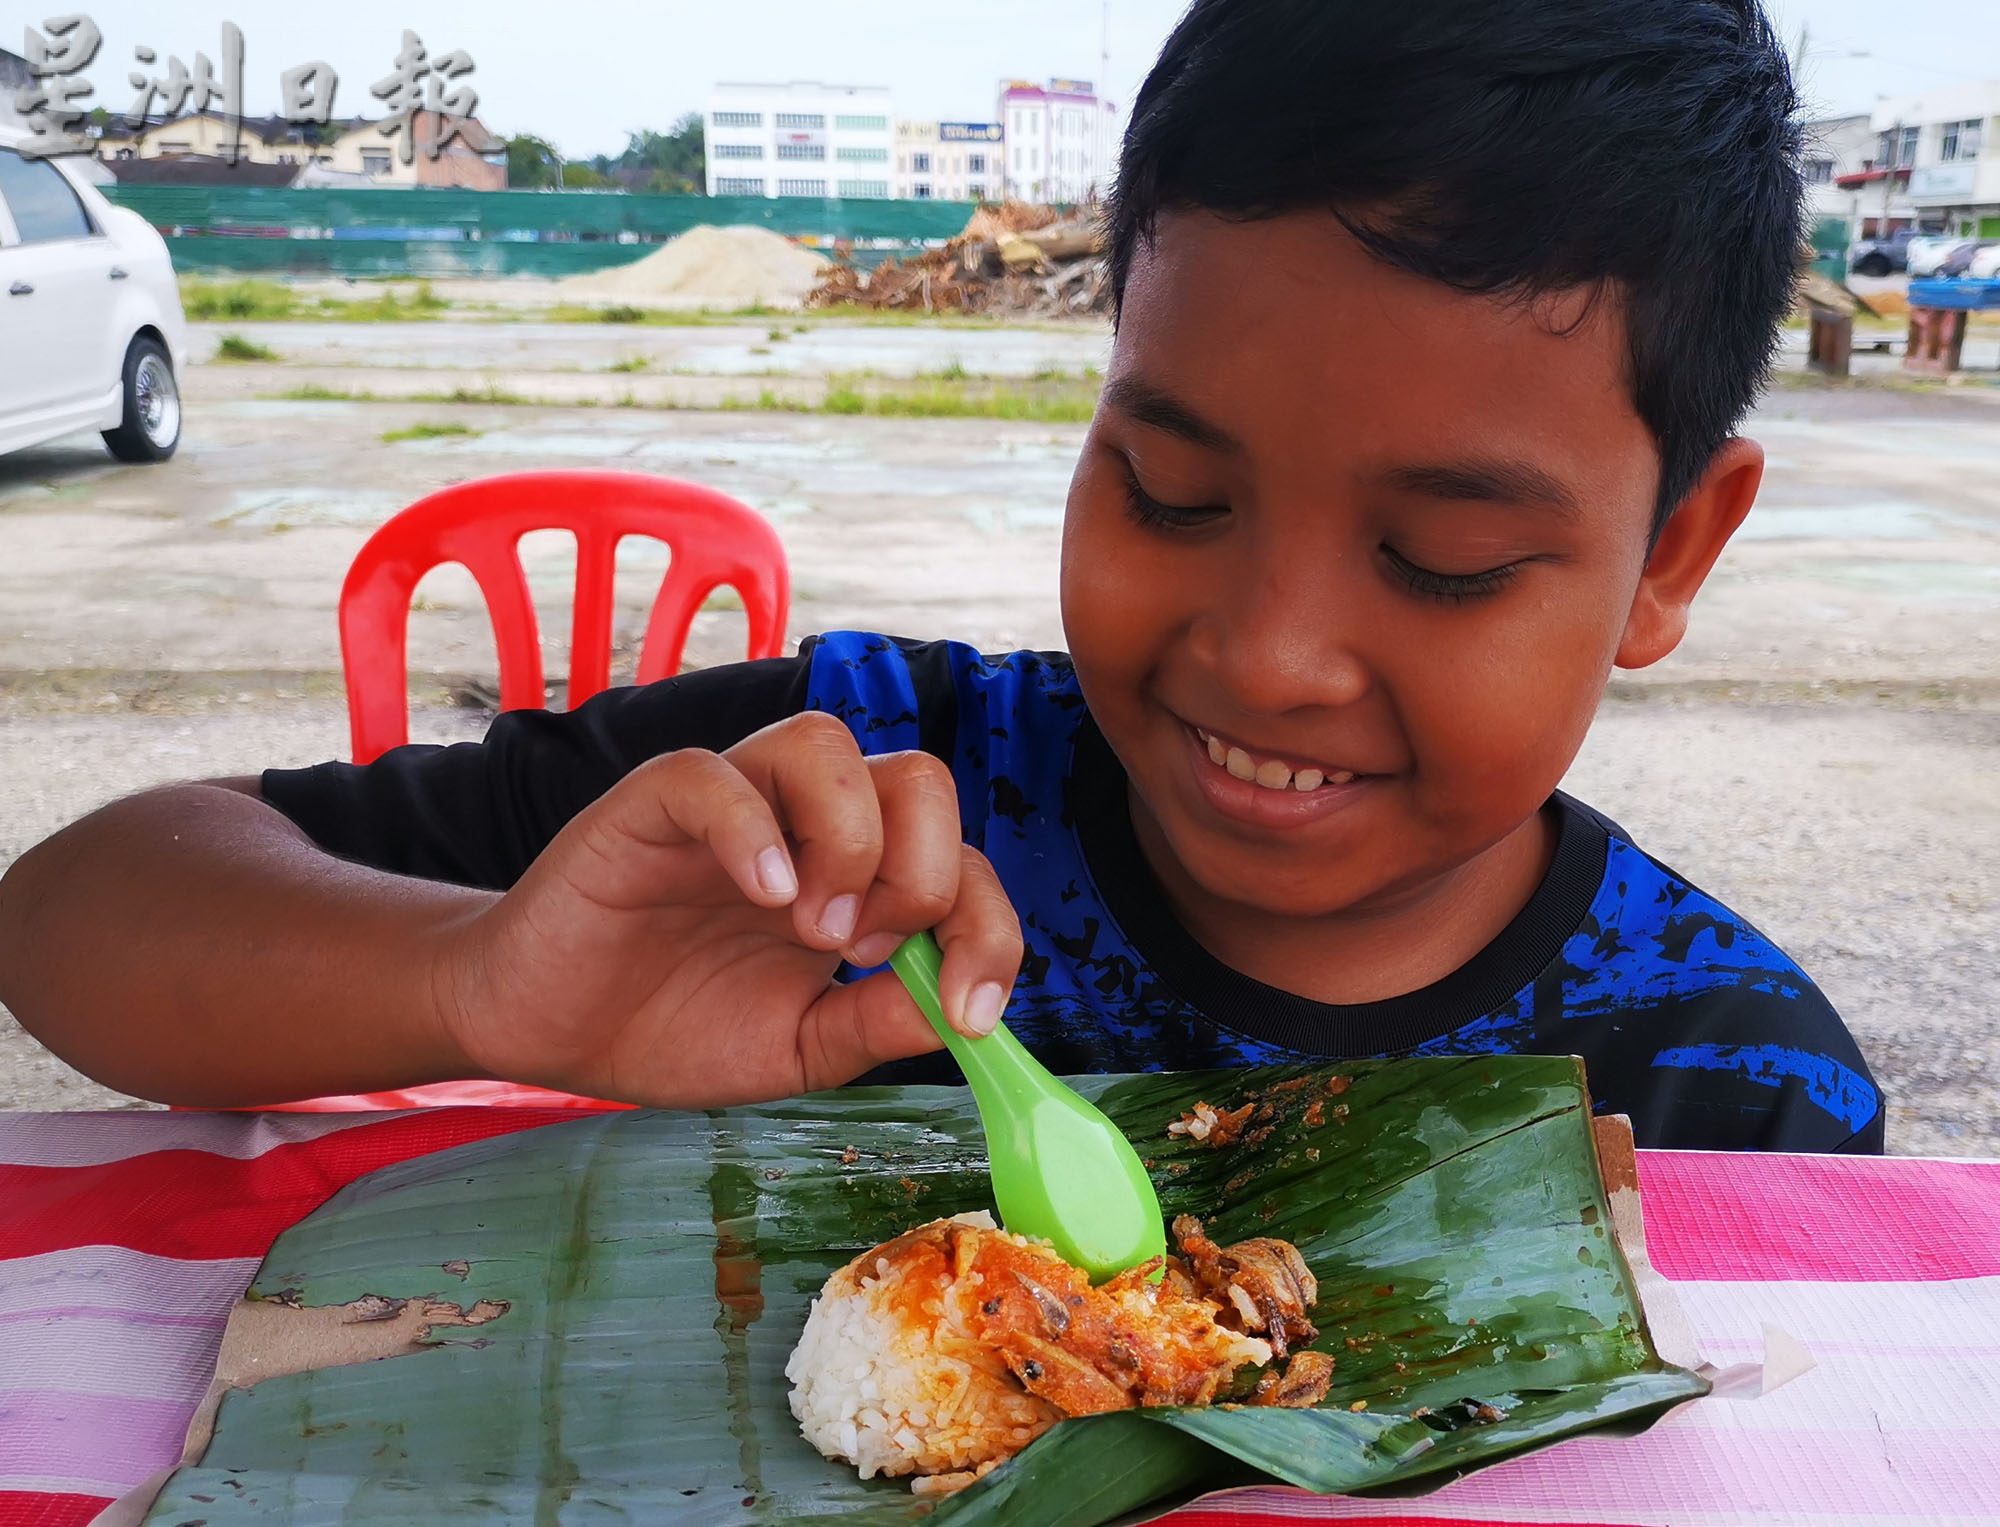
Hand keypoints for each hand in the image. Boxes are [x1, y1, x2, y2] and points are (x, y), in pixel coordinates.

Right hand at [433, 712, 1022, 1107]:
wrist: (548, 1031)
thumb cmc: (672, 1025)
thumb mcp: (799, 1048)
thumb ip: (878, 1024)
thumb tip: (969, 1012)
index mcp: (855, 877)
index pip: (961, 858)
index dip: (987, 926)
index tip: (970, 1011)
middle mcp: (805, 824)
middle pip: (917, 776)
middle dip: (924, 870)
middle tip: (866, 952)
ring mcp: (733, 804)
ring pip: (826, 743)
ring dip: (850, 838)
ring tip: (814, 928)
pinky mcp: (651, 802)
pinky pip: (713, 776)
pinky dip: (753, 829)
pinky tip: (763, 896)